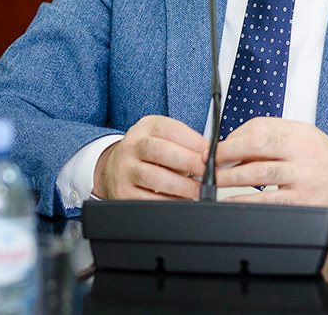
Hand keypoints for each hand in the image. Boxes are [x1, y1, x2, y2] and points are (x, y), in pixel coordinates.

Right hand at [93, 115, 208, 200]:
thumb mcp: (164, 136)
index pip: (171, 130)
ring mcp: (125, 169)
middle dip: (189, 163)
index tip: (211, 153)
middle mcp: (133, 146)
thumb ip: (187, 142)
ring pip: (154, 177)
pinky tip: (182, 200)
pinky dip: (168, 201)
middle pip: (161, 151)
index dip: (194, 142)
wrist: (113, 167)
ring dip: (181, 186)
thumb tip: (214, 156)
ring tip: (199, 190)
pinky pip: (148, 199)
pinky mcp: (123, 192)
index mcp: (147, 127)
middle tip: (209, 172)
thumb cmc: (148, 151)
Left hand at [214, 118, 327, 224]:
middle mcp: (303, 151)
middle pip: (256, 145)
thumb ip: (276, 140)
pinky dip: (245, 201)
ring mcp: (304, 176)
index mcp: (301, 132)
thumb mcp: (307, 141)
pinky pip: (268, 200)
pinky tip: (231, 202)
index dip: (233, 136)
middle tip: (210, 163)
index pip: (260, 126)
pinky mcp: (305, 201)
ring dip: (230, 178)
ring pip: (258, 172)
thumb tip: (237, 147)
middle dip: (226, 154)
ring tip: (214, 182)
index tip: (218, 147)